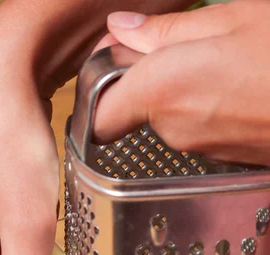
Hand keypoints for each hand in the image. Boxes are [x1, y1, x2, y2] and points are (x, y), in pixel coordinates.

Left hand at [94, 0, 269, 166]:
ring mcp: (199, 148)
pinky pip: (195, 128)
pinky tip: (236, 84)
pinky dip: (204, 106)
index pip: (96, 115)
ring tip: (220, 62)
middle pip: (134, 109)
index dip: (97, 85)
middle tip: (180, 45)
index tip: (116, 54)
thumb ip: (166, 29)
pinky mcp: (222, 157)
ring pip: (167, 118)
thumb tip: (122, 29)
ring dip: (180, 89)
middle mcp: (173, 128)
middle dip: (147, 78)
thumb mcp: (231, 20)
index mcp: (163, 91)